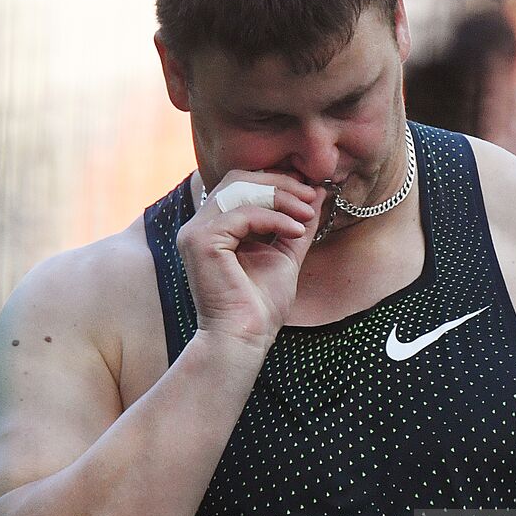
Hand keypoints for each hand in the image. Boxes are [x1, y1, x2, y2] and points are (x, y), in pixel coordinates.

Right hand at [177, 171, 322, 346]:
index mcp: (214, 226)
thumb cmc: (261, 305)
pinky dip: (275, 218)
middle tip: (312, 196)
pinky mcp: (201, 241)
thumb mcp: (286, 254)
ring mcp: (196, 231)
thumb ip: (297, 222)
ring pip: (241, 189)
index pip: (242, 183)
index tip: (310, 191)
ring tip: (308, 214)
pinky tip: (296, 232)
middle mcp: (199, 224)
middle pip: (239, 178)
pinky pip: (244, 213)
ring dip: (282, 197)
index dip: (277, 180)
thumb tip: (319, 192)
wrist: (245, 337)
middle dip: (281, 183)